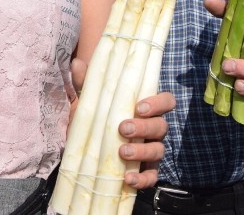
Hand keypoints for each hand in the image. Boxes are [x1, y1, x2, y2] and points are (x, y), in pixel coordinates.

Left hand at [70, 57, 174, 188]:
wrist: (86, 148)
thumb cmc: (96, 118)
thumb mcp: (90, 100)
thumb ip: (86, 82)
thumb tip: (77, 63)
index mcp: (146, 109)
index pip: (166, 101)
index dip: (158, 103)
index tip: (139, 106)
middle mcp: (153, 129)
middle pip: (161, 126)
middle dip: (144, 127)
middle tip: (123, 128)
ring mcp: (151, 150)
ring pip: (158, 150)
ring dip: (142, 151)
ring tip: (122, 152)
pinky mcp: (146, 171)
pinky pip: (152, 176)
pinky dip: (143, 179)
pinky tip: (128, 179)